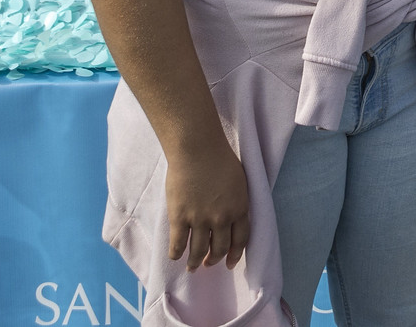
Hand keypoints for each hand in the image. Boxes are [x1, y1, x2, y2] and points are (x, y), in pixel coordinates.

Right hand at [166, 135, 249, 270]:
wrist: (198, 149)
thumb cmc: (220, 158)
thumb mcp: (239, 181)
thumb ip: (237, 201)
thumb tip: (233, 215)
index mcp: (239, 208)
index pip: (241, 239)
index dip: (235, 254)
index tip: (230, 263)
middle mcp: (222, 218)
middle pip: (220, 248)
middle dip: (214, 259)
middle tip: (209, 264)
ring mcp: (200, 219)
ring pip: (199, 250)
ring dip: (195, 262)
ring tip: (192, 267)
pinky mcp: (180, 217)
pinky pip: (178, 243)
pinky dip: (176, 254)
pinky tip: (175, 257)